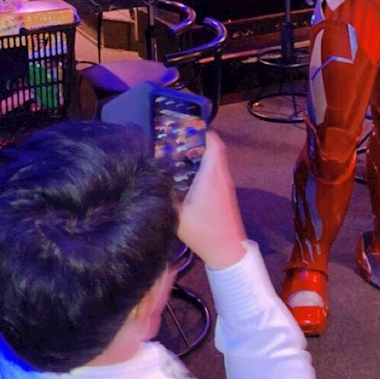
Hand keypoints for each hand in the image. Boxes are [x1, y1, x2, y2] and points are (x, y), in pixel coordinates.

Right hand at [177, 131, 247, 270]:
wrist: (227, 251)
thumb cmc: (203, 233)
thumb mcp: (177, 216)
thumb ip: (165, 196)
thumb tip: (152, 179)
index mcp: (211, 178)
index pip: (214, 145)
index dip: (203, 132)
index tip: (186, 127)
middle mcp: (221, 177)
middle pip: (215, 149)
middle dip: (199, 140)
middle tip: (178, 139)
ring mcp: (226, 185)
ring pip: (217, 160)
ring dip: (203, 153)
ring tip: (180, 153)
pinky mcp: (225, 193)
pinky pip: (217, 170)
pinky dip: (206, 165)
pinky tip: (188, 173)